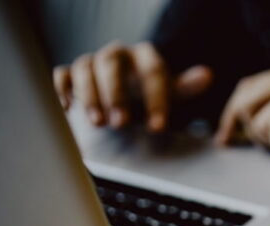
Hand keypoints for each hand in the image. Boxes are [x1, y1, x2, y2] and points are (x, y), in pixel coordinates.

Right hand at [53, 42, 212, 131]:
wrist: (128, 102)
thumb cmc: (150, 98)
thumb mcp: (172, 95)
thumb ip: (186, 87)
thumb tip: (207, 75)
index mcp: (145, 57)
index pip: (152, 71)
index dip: (156, 98)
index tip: (158, 126)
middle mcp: (117, 55)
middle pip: (111, 63)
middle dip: (116, 94)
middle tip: (122, 123)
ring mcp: (92, 63)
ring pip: (85, 67)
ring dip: (90, 95)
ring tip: (98, 122)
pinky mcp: (72, 75)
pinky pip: (62, 75)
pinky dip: (63, 90)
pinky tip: (70, 108)